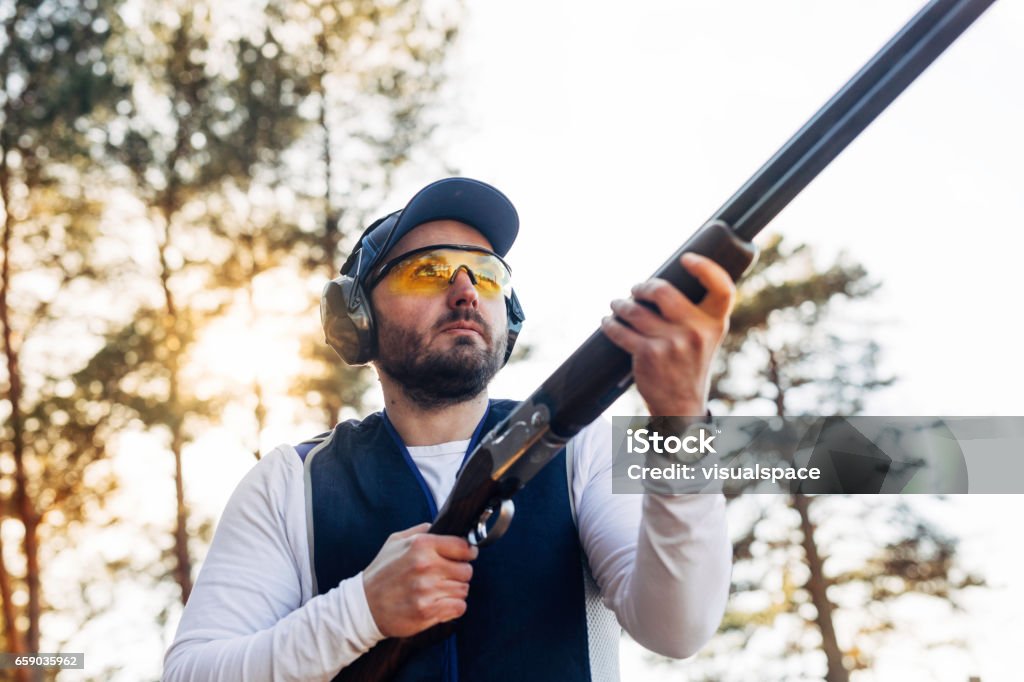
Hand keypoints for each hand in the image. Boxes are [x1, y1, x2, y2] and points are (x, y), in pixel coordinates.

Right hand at [362, 523, 477, 637]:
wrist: (363, 606)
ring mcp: (427, 590)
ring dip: (455, 591)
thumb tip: (440, 526)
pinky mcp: (427, 611)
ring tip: (440, 590)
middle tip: (448, 576)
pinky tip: (441, 603)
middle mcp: (426, 566)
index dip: (468, 552)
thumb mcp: (394, 542)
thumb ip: (420, 531)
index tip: (466, 556)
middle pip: (466, 570)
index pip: (463, 546)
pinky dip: (454, 607)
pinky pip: (459, 607)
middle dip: (460, 573)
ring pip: (463, 589)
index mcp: (421, 545)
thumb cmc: (381, 572)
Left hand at [601, 253, 734, 415]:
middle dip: (644, 287)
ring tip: (617, 305)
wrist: (681, 406)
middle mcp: (696, 331)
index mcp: (715, 324)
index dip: (706, 268)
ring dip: (620, 305)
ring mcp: (672, 343)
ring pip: (635, 310)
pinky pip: (621, 331)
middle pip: (664, 291)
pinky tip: (608, 322)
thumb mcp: (706, 338)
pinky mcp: (649, 354)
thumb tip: (663, 283)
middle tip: (635, 289)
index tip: (686, 258)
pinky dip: (610, 324)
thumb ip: (696, 313)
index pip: (722, 288)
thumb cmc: (690, 366)